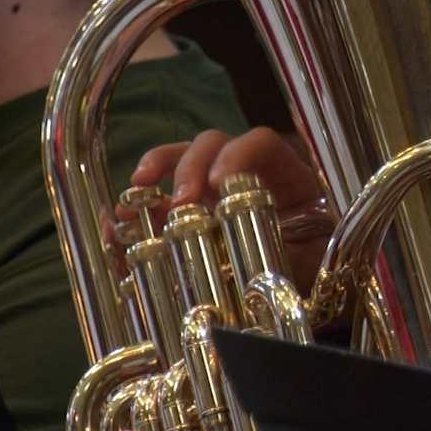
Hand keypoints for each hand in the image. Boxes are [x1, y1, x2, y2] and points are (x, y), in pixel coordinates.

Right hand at [129, 127, 328, 289]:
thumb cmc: (311, 267)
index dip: (238, 154)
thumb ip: (289, 260)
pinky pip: (159, 197)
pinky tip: (119, 220)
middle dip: (190, 167)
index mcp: (286, 177)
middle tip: (180, 202)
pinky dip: (138, 205)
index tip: (220, 183)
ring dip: (155, 170)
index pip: (261, 143)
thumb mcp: (310, 264)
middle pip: (213, 144)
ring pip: (180, 157)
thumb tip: (255, 269)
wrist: (299, 287)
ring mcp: (215, 189)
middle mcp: (246, 173)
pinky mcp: (190, 212)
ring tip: (135, 197)